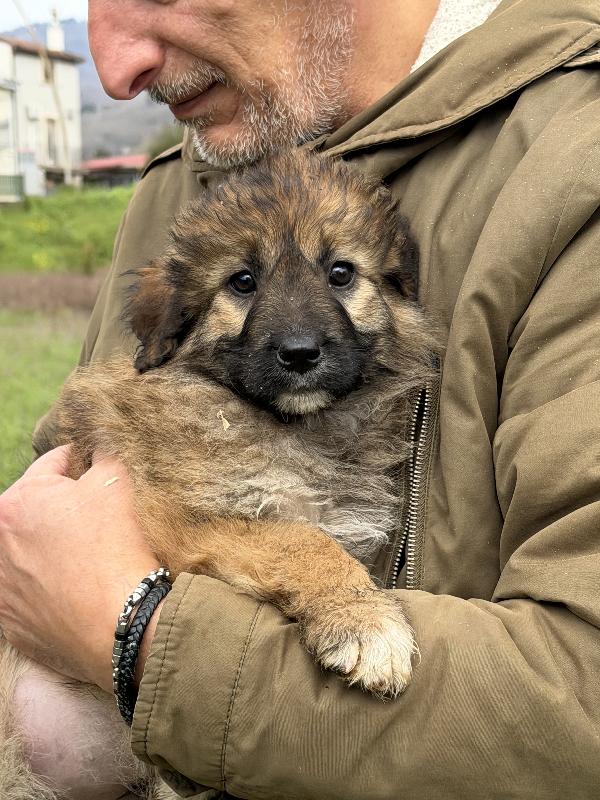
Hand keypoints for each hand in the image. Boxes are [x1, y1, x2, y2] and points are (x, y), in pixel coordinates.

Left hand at [0, 446, 158, 691]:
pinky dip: (47, 586)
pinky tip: (76, 588)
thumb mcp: (117, 483)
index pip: (52, 465)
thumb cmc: (116, 547)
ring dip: (50, 548)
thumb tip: (100, 448)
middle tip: (96, 517)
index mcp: (16, 501)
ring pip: (27, 552)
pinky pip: (28, 593)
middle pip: (34, 510)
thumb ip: (103, 456)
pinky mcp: (10, 622)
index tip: (98, 469)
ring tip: (86, 556)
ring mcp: (0, 586)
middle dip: (61, 508)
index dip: (81, 462)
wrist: (121, 624)